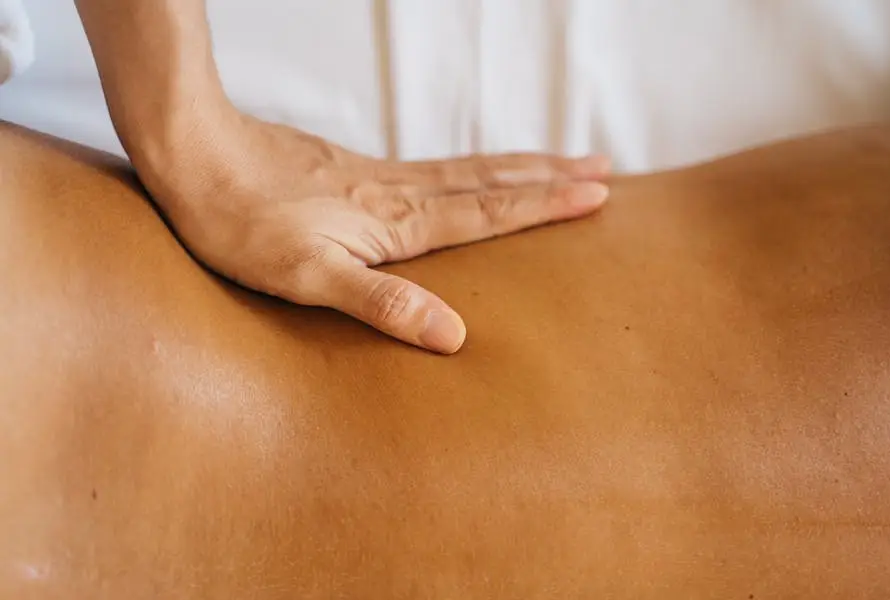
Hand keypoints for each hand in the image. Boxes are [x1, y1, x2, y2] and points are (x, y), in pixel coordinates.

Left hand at [143, 111, 610, 353]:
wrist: (196, 155)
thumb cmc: (245, 222)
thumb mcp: (311, 278)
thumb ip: (382, 302)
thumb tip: (452, 334)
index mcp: (398, 221)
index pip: (488, 212)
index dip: (543, 206)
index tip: (596, 194)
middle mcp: (398, 192)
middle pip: (490, 180)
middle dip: (548, 176)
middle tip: (601, 168)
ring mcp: (377, 176)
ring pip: (465, 168)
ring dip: (517, 166)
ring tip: (554, 162)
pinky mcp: (352, 170)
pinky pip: (431, 168)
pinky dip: (469, 168)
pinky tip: (465, 173)